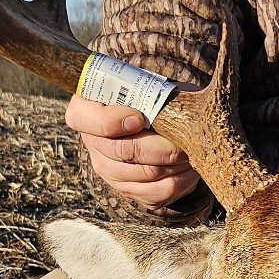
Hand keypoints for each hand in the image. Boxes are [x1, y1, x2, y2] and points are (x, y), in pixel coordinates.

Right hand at [64, 94, 199, 208]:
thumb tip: (173, 104)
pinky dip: (180, 183)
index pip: (86, 120)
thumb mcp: (145, 83)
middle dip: (161, 148)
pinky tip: (191, 170)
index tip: (138, 119)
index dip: (111, 122)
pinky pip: (156, 195)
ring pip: (145, 174)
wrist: (154, 118)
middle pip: (123, 151)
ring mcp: (108, 170)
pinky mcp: (128, 190)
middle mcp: (93, 143)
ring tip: (193, 153)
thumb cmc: (148, 95)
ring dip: (175, 165)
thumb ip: (150, 89)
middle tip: (185, 141)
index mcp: (86, 110)